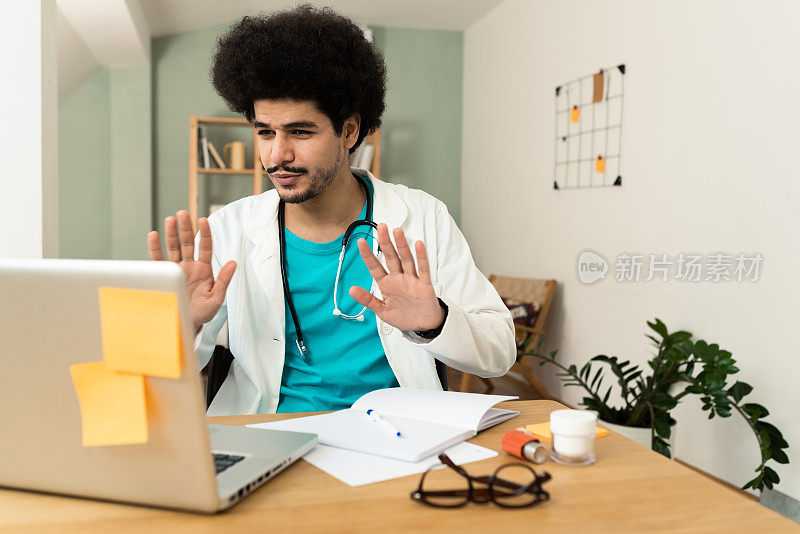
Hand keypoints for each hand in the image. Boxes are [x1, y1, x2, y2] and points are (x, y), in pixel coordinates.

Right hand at [147, 210, 235, 331]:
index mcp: (204, 270)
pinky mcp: (164, 276)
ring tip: (170, 219)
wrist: (185, 325)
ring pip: (174, 248)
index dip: (205, 234)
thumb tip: (233, 263)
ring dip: (171, 234)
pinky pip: (158, 260)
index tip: (204, 220)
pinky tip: (154, 235)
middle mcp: (190, 266)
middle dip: (186, 228)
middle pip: (188, 243)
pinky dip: (155, 248)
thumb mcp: (217, 298)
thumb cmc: (203, 313)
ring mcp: (176, 270)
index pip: (206, 247)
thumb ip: (224, 280)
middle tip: (183, 213)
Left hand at [349, 224, 443, 331]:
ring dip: (401, 245)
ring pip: (406, 259)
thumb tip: (351, 290)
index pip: (375, 266)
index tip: (360, 242)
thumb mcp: (382, 310)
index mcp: (387, 284)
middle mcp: (398, 278)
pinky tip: (418, 245)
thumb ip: (368, 300)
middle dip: (385, 242)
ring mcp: (411, 280)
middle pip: (391, 257)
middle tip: (381, 227)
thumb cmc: (404, 317)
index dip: (368, 255)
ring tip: (397, 231)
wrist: (422, 326)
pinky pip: (423, 269)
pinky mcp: (424, 285)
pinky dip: (421, 257)